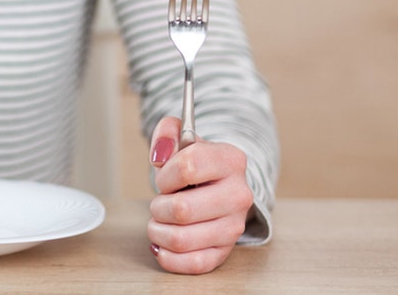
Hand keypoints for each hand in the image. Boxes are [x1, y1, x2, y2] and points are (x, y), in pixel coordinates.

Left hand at [146, 116, 253, 274]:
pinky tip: (163, 243)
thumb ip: (167, 133)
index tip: (165, 178)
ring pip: (180, 239)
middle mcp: (239, 194)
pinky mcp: (224, 251)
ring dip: (158, 230)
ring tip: (161, 221)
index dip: (165, 175)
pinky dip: (168, 256)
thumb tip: (160, 153)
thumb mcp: (182, 140)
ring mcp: (234, 226)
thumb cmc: (195, 166)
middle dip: (159, 206)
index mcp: (231, 160)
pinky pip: (192, 263)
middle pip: (181, 209)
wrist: (218, 187)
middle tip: (162, 202)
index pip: (187, 167)